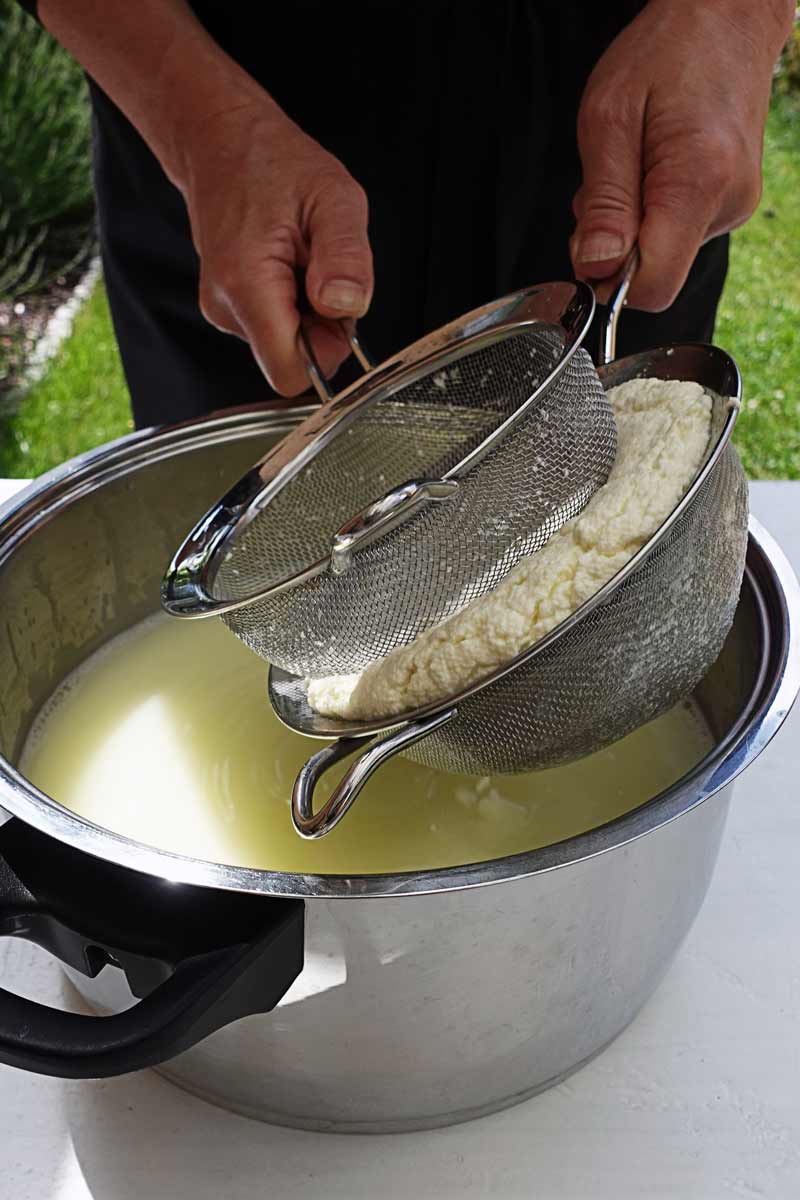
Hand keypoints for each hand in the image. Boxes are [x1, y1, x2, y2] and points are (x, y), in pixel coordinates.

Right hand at [177, 100, 372, 394]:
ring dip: (310, 312)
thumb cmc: (273, 162)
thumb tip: (347, 307)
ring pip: (286, 345)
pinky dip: (294, 303)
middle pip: (292, 361)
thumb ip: (346, 256)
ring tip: (303, 256)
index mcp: (247, 285)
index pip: (290, 372)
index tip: (338, 310)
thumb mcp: (333, 196)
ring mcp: (223, 309)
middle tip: (323, 268)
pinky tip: (290, 262)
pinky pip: (275, 327)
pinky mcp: (229, 306)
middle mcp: (226, 307)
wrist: (221, 141)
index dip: (328, 353)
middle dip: (322, 328)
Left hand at [570, 0, 794, 309]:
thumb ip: (603, 203)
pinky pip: (677, 231)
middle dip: (616, 244)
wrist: (724, 17)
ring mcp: (735, 205)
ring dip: (632, 222)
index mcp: (698, 183)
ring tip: (635, 159)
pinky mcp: (731, 202)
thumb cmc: (665, 53)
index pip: (653, 286)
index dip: (610, 280)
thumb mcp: (608, 120)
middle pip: (655, 274)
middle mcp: (728, 203)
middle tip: (609, 180)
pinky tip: (654, 164)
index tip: (588, 243)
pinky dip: (652, 209)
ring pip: (663, 253)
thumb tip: (595, 268)